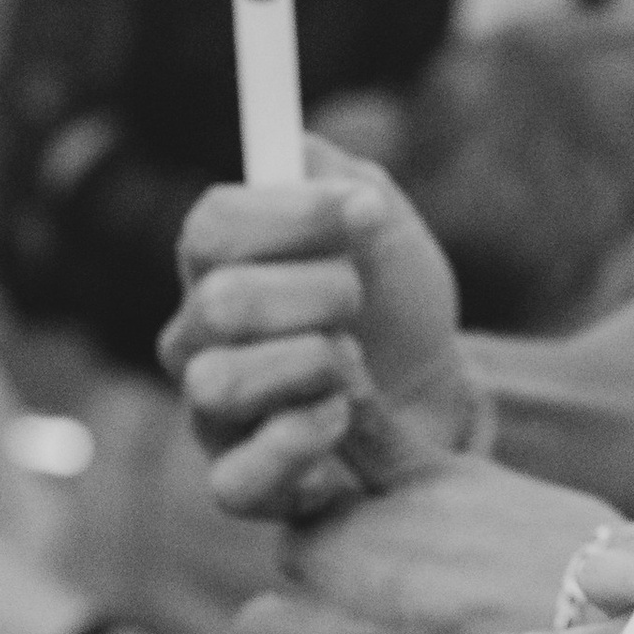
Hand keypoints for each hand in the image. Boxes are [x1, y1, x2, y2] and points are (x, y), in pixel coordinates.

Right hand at [162, 135, 472, 519]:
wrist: (436, 394)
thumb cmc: (394, 302)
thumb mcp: (385, 227)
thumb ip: (340, 179)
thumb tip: (295, 148)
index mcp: (219, 262)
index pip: (212, 225)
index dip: (292, 214)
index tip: (368, 212)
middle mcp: (197, 336)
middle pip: (221, 300)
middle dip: (319, 293)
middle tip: (359, 300)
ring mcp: (211, 414)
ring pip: (219, 384)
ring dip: (312, 365)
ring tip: (354, 366)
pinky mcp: (242, 485)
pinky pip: (235, 479)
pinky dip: (299, 442)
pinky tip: (342, 418)